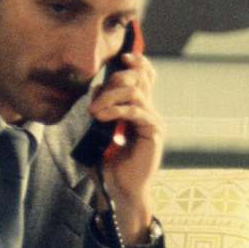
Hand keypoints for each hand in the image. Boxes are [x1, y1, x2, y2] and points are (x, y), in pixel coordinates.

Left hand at [87, 52, 165, 244]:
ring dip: (111, 97)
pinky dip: (117, 110)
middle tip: (95, 103)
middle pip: (139, 78)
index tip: (121, 57)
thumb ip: (100, 109)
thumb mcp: (99, 131)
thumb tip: (96, 89)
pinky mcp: (154, 132)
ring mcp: (153, 121)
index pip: (145, 76)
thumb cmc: (108, 163)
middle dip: (114, 81)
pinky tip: (103, 117)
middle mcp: (148, 111)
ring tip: (96, 112)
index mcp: (138, 108)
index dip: (137, 62)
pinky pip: (137, 111)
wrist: (119, 190)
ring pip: (136, 92)